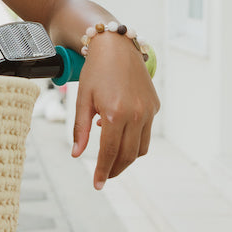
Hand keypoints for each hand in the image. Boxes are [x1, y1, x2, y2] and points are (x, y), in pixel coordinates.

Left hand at [70, 33, 159, 188]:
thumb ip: (80, 129)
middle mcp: (136, 114)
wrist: (116, 46)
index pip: (110, 153)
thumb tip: (77, 155)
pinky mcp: (155, 105)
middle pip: (128, 155)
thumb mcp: (83, 100)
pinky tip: (117, 130)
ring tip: (111, 156)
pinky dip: (134, 138)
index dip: (103, 171)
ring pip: (141, 148)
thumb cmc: (95, 71)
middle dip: (116, 169)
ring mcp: (148, 110)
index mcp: (115, 113)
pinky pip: (146, 131)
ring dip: (127, 157)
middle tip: (104, 176)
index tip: (98, 184)